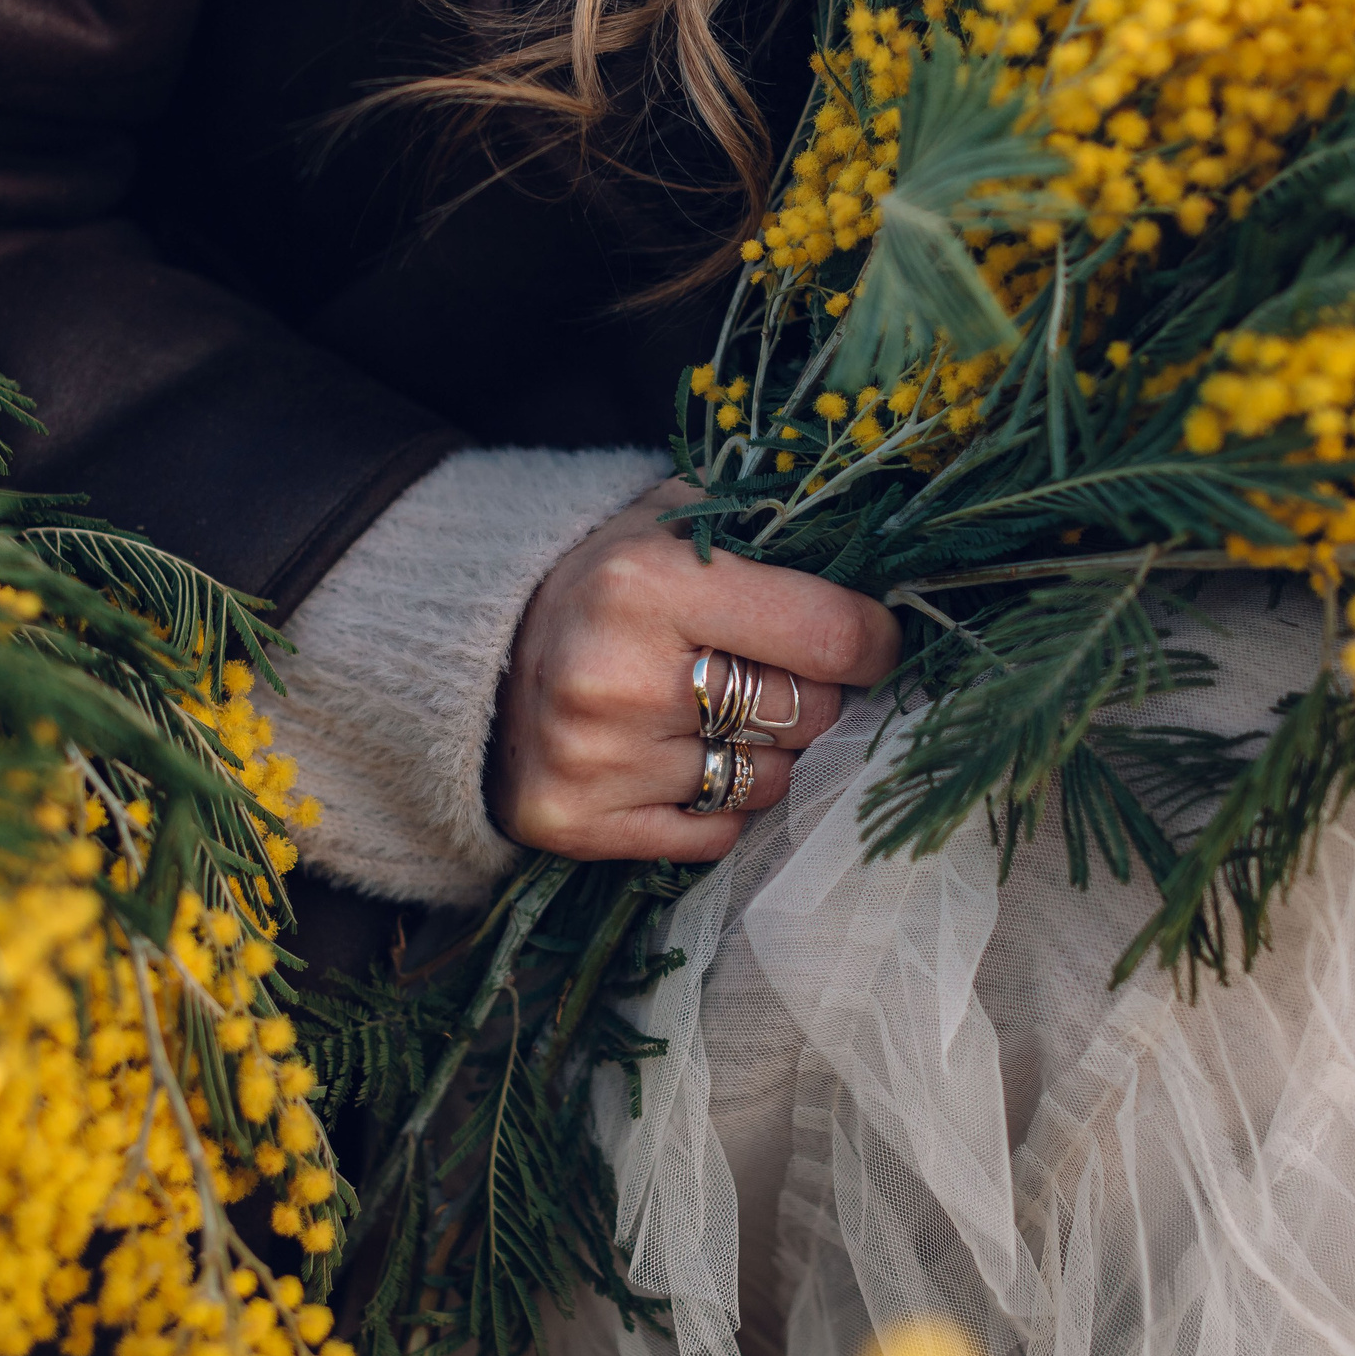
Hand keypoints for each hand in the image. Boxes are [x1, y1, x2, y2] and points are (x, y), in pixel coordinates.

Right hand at [489, 480, 900, 861]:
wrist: (471, 653)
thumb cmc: (601, 581)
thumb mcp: (670, 521)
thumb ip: (768, 530)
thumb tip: (883, 557)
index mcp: (648, 585)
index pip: (829, 636)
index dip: (874, 641)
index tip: (873, 641)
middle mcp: (618, 679)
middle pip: (808, 715)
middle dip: (811, 695)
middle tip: (776, 673)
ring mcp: (596, 762)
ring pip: (769, 780)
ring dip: (765, 752)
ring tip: (713, 713)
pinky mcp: (579, 825)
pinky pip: (718, 834)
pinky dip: (719, 804)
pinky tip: (677, 759)